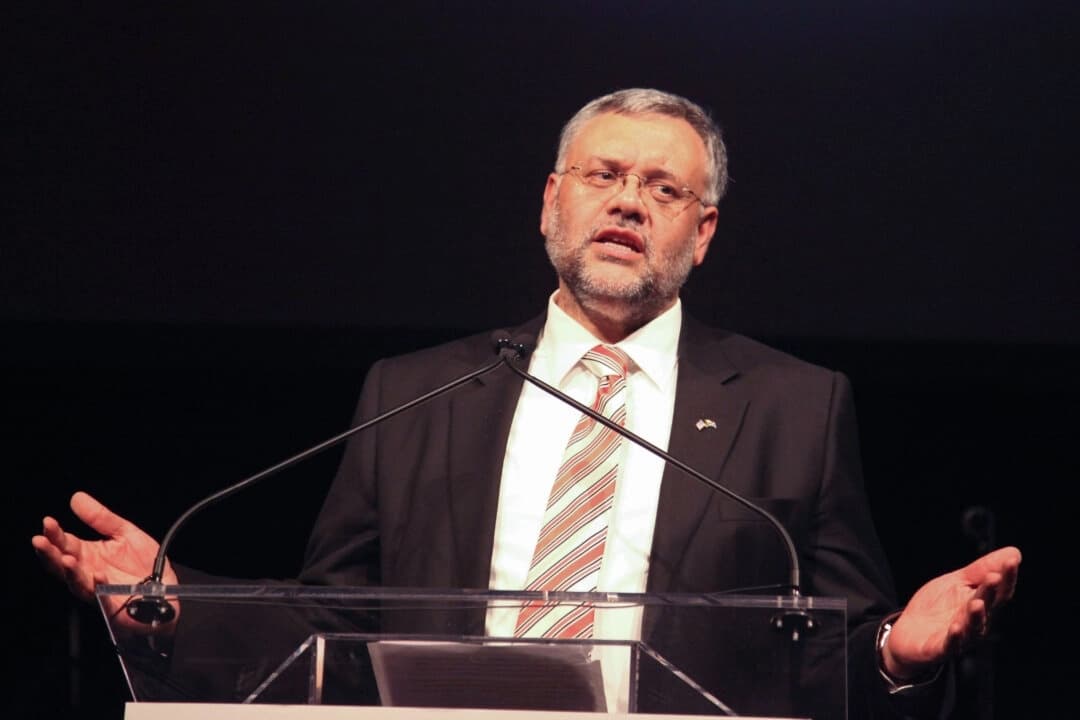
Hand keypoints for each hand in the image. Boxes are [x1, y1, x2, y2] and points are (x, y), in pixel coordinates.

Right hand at [32, 491, 178, 629]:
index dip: (54, 534)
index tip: (48, 522)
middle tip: (41, 541)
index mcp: (88, 555)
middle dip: (49, 554)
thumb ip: (101, 518)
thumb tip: (77, 498)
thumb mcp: (124, 532)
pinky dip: (99, 587)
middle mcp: (88, 573)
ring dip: (70, 572)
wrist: (164, 587)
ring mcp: (99, 590)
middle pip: (61, 565)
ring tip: (65, 558)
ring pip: (77, 583)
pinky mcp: (114, 604)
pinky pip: (104, 597)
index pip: (65, 544)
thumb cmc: (142, 563)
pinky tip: (98, 575)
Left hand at [882, 545, 1020, 679]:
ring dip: (976, 616)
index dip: (1007, 576)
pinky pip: (950, 644)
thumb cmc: (937, 607)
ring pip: (972, 628)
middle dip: (991, 592)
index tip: (1012, 561)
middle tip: (994, 577)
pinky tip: (955, 628)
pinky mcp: (940, 648)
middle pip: (987, 607)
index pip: (1000, 591)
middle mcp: (976, 622)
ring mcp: (960, 637)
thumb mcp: (957, 583)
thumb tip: (1014, 552)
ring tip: (977, 603)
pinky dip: (954, 637)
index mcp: (982, 604)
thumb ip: (981, 570)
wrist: (908, 634)